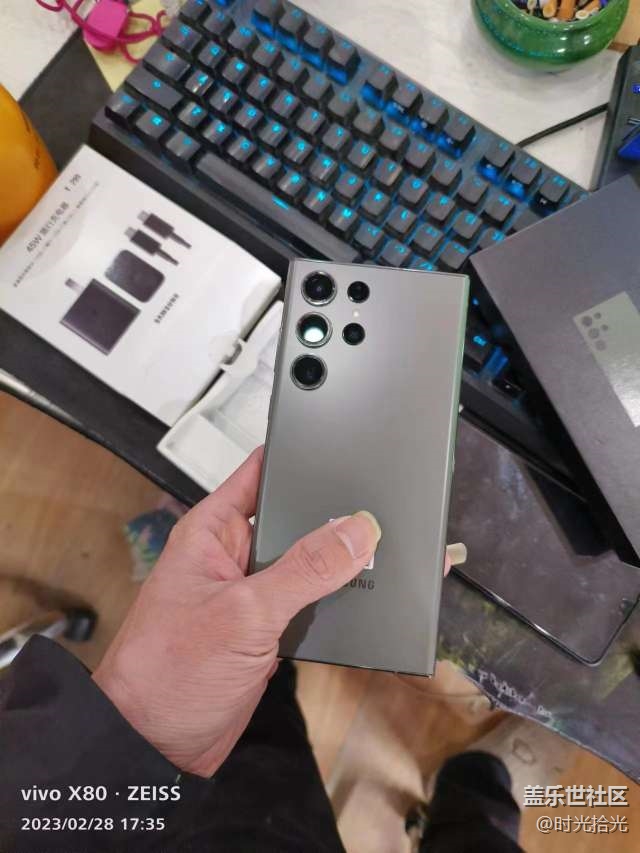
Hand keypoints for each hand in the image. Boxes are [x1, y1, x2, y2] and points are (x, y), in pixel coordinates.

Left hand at [93, 447, 380, 776]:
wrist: (156, 747)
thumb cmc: (169, 673)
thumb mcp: (246, 612)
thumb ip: (305, 569)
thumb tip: (356, 529)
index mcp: (212, 531)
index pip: (260, 474)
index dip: (298, 459)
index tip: (343, 451)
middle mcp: (231, 556)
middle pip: (291, 519)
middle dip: (329, 517)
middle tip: (378, 511)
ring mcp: (249, 594)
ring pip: (304, 563)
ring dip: (333, 564)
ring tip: (378, 553)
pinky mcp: (264, 629)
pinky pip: (306, 602)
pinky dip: (330, 601)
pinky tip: (359, 598)